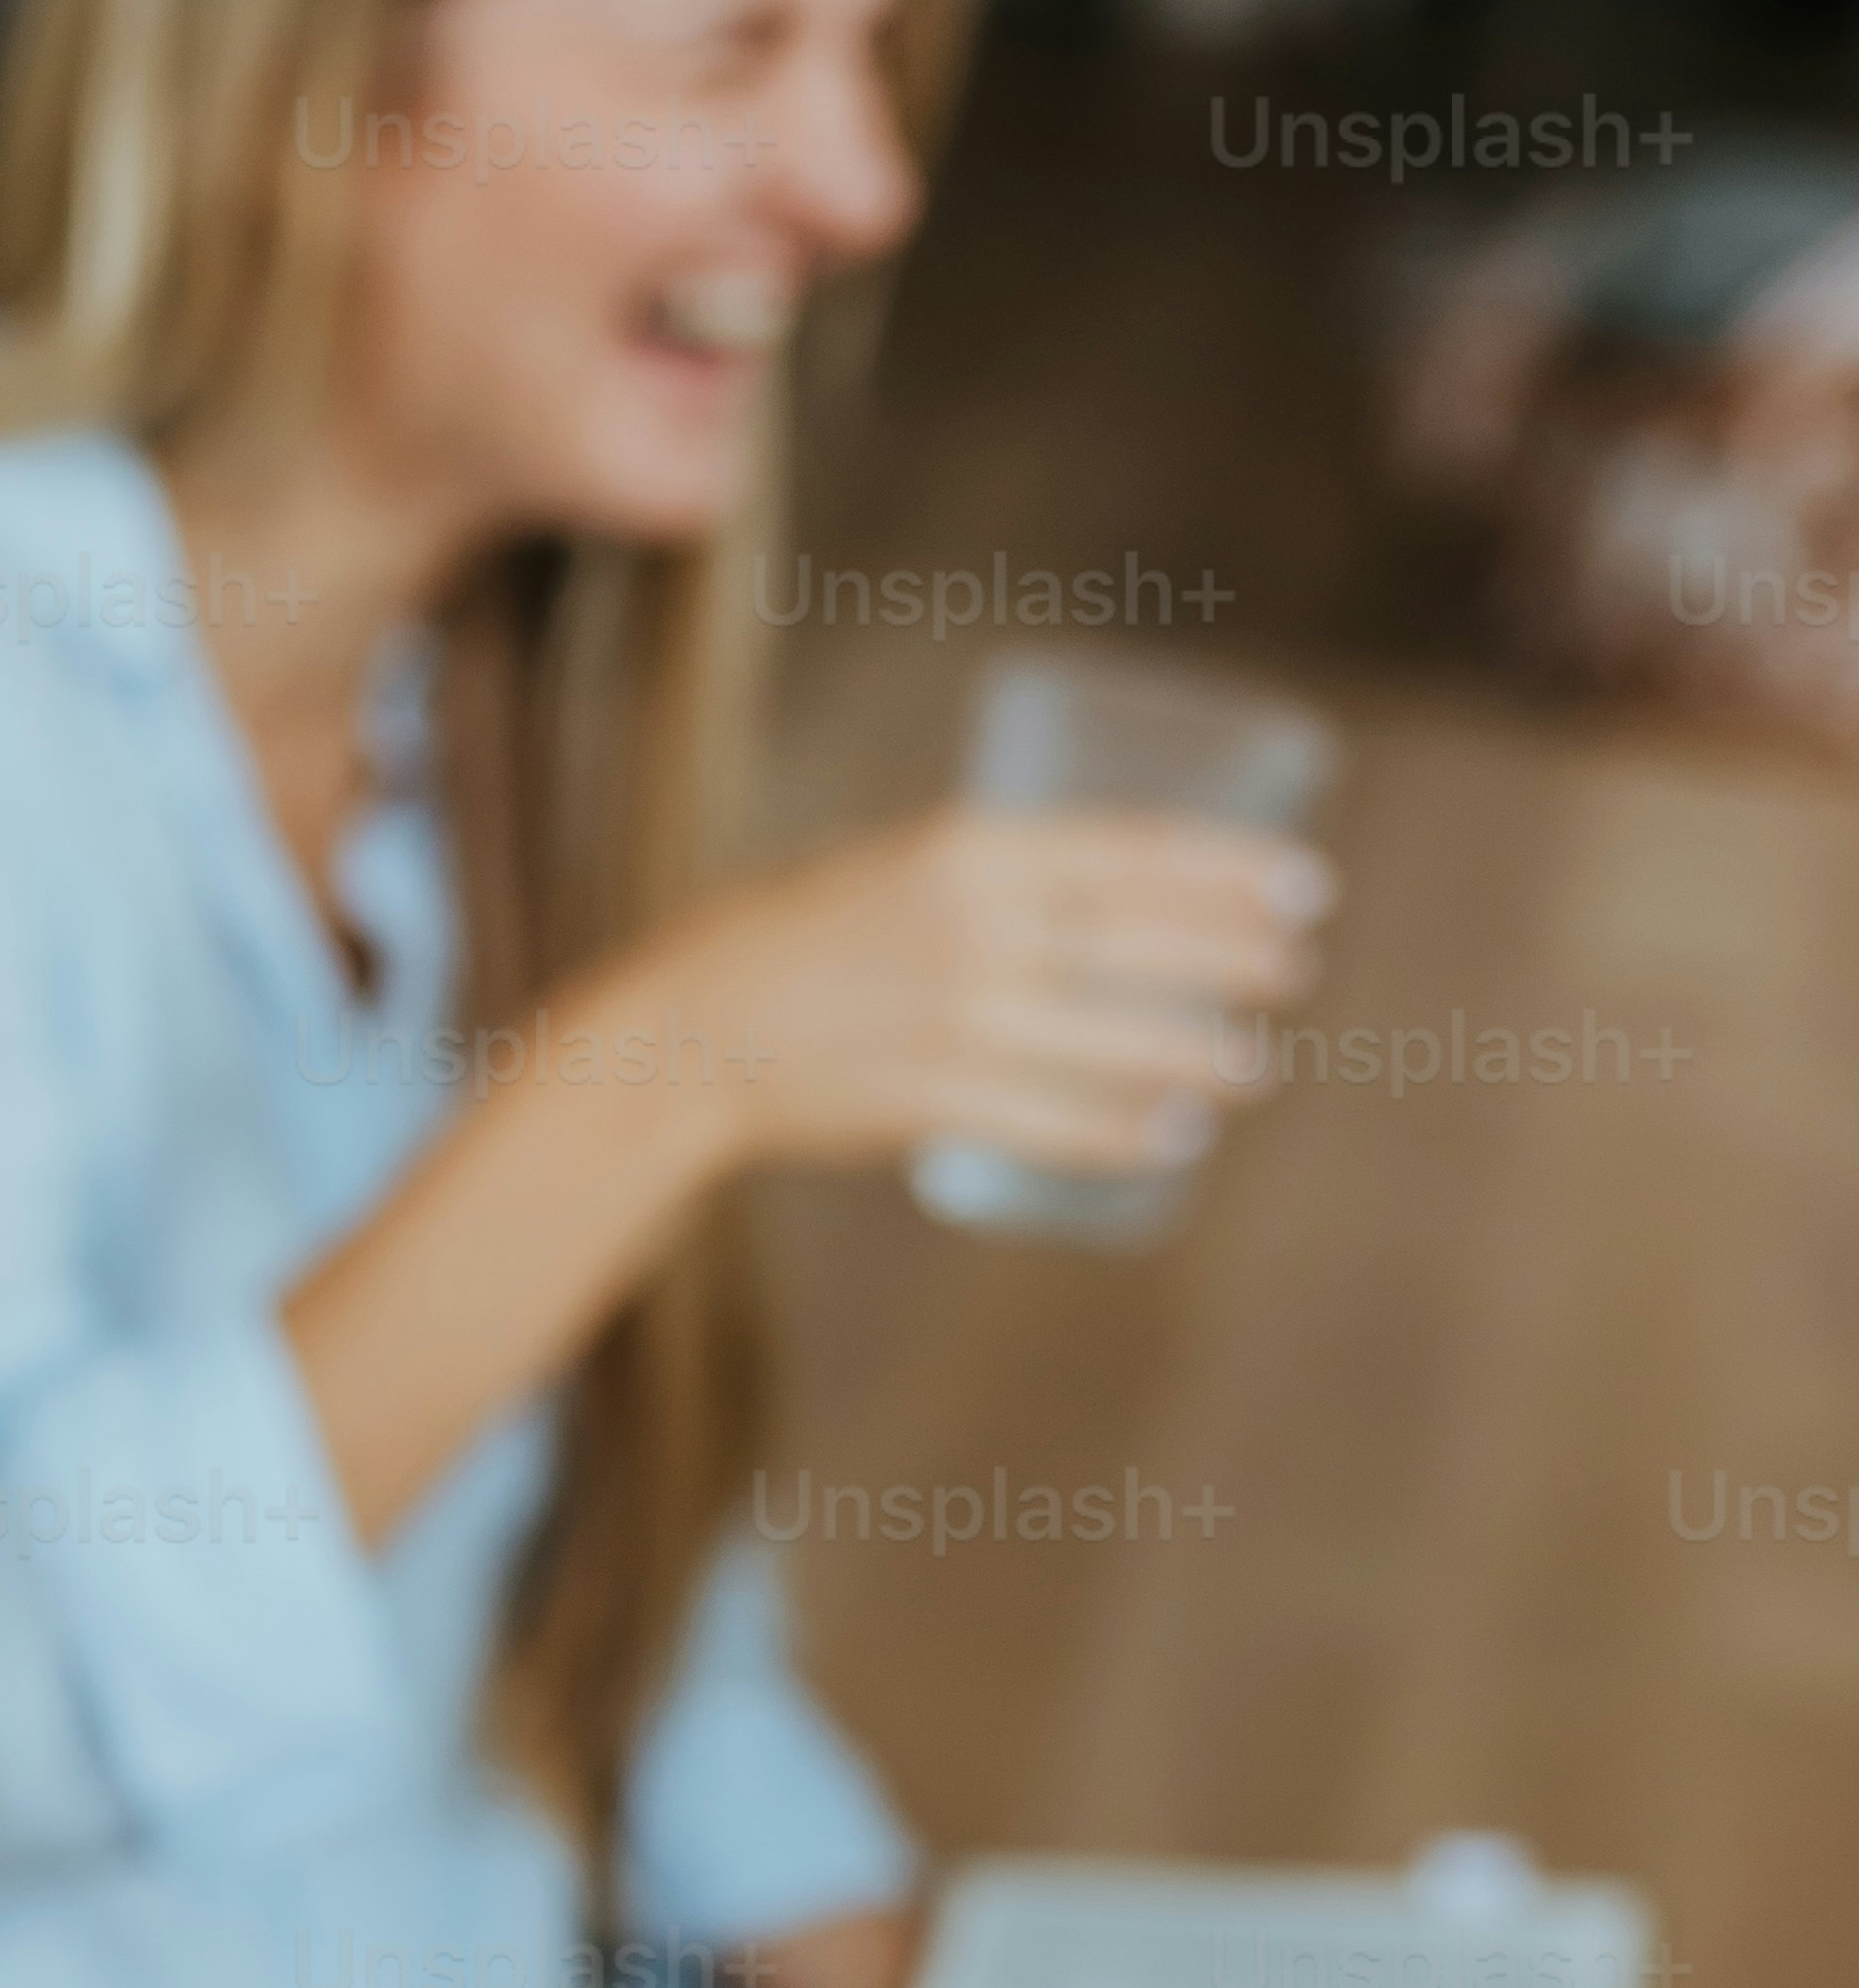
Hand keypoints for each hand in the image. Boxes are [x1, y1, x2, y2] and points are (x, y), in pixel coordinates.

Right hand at [636, 804, 1328, 1188]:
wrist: (684, 1031)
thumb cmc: (782, 939)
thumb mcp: (887, 865)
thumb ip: (980, 874)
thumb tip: (1085, 890)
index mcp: (966, 848)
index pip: (1136, 852)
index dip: (1233, 871)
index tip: (1303, 885)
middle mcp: (974, 924)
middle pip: (1146, 940)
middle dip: (1237, 958)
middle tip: (1294, 971)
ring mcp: (958, 1016)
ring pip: (1118, 1038)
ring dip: (1202, 1055)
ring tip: (1255, 1068)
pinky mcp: (934, 1100)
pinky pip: (1058, 1121)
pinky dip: (1126, 1133)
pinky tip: (1176, 1138)